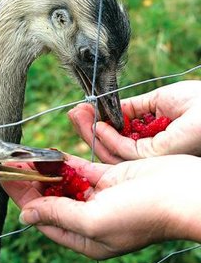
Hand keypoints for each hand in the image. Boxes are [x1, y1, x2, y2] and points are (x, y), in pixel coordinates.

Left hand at [2, 154, 200, 258]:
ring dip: (45, 172)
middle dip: (31, 185)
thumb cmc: (144, 214)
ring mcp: (102, 199)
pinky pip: (82, 170)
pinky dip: (65, 163)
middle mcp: (91, 220)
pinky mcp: (112, 179)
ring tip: (22, 158)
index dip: (23, 201)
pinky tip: (47, 155)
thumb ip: (59, 215)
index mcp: (86, 239)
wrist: (185, 193)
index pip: (45, 219)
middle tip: (8, 165)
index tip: (3, 181)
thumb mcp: (94, 221)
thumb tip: (26, 216)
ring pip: (65, 184)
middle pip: (52, 201)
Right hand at [68, 81, 200, 162]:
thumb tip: (110, 108)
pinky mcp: (151, 159)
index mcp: (151, 143)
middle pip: (108, 149)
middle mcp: (148, 156)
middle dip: (87, 130)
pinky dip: (106, 136)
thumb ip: (132, 109)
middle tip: (74, 112)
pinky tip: (97, 123)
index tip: (84, 110)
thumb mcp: (157, 101)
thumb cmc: (198, 104)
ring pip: (109, 152)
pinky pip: (121, 150)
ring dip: (90, 132)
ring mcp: (149, 160)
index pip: (117, 140)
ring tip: (77, 114)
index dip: (98, 126)